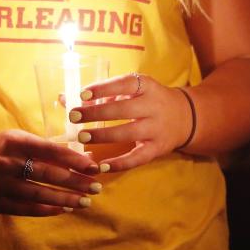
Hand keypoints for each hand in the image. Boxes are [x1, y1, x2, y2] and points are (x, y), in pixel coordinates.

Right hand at [0, 129, 100, 216]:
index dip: (73, 159)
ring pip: (39, 193)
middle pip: (47, 173)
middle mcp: (5, 162)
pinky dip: (48, 209)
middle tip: (95, 186)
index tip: (93, 166)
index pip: (49, 150)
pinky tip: (64, 208)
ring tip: (84, 201)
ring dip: (65, 199)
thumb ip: (45, 147)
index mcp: (13, 141)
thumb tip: (80, 157)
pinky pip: (27, 208)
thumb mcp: (18, 139)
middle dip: (75, 181)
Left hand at [70, 72, 192, 172]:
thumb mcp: (132, 90)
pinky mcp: (157, 148)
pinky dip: (118, 163)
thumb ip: (102, 93)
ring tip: (81, 137)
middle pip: (123, 109)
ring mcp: (156, 128)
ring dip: (103, 135)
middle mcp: (153, 106)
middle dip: (96, 113)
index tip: (82, 94)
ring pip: (128, 132)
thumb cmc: (148, 99)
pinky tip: (100, 166)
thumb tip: (64, 98)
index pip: (124, 84)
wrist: (185, 117)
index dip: (103, 88)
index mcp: (147, 86)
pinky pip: (137, 158)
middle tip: (74, 116)